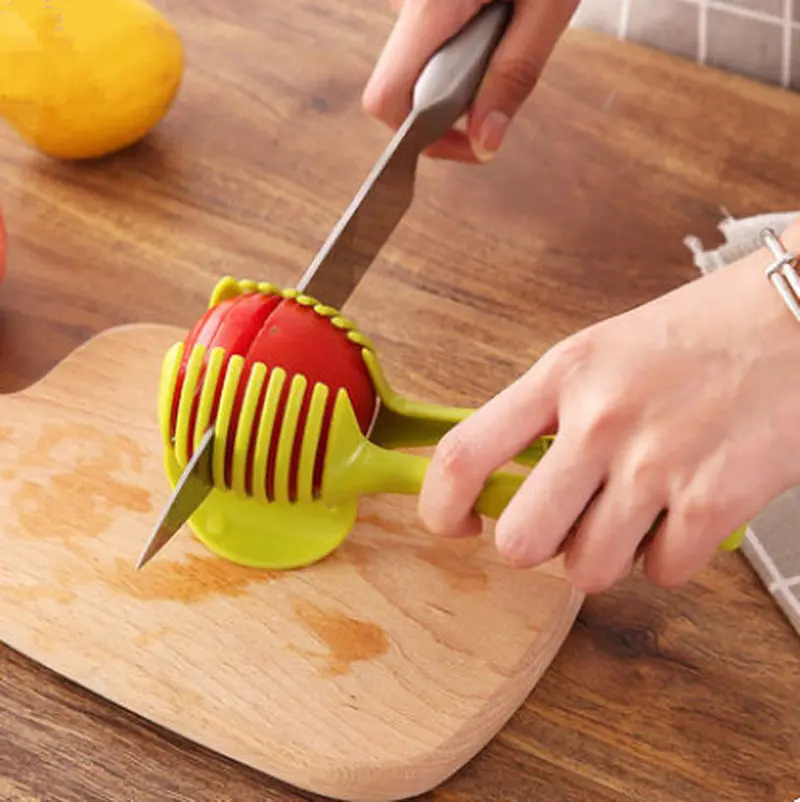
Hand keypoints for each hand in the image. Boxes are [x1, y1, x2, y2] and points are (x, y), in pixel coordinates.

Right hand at [363, 0, 579, 161]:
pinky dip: (459, 50)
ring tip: (508, 39)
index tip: (464, 142)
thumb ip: (514, 75)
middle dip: (447, 111)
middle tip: (499, 96)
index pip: (386, 99)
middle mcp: (412, 1)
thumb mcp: (548, 5)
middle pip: (401, 87)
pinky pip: (431, 36)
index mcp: (433, 8)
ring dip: (458, 80)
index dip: (418, 137)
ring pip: (417, 63)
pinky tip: (496, 23)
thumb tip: (484, 143)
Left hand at [418, 223, 799, 591]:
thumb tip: (509, 480)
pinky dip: (669, 559)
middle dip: (538, 546)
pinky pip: (661, 574)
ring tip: (635, 515)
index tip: (454, 523)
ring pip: (587, 571)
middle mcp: (599, 421)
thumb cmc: (699, 335)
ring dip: (606, 556)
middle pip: (520, 540)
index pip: (464, 454)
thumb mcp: (601, 354)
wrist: (799, 317)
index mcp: (562, 376)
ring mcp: (656, 463)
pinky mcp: (715, 500)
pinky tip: (684, 516)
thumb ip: (548, 414)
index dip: (439, 506)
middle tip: (564, 524)